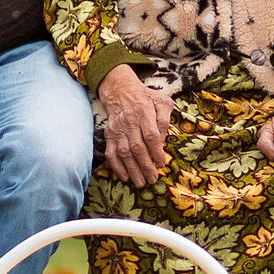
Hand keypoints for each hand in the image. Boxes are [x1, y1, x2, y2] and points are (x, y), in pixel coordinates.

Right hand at [99, 66, 173, 187]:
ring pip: (124, 153)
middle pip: (137, 147)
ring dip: (132, 170)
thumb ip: (164, 119)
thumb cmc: (145, 98)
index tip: (162, 163)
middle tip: (153, 179)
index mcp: (144, 112)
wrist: (120, 91)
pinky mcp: (109, 135)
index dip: (156, 151)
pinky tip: (124, 177)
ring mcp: (117, 129)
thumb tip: (161, 139)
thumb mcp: (161, 101)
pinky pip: (111, 153)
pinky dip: (117, 166)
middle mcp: (129, 122)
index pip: (150, 135)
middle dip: (145, 166)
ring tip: (141, 183)